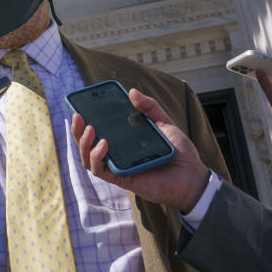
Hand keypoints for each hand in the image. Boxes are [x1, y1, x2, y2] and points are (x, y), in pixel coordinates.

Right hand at [70, 88, 209, 213]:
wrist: (194, 177)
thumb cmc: (180, 153)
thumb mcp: (165, 123)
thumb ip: (149, 107)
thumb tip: (132, 92)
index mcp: (124, 142)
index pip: (98, 132)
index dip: (84, 123)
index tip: (80, 108)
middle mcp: (118, 155)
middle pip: (87, 146)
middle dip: (77, 132)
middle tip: (77, 116)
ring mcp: (119, 168)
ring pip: (88, 159)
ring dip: (84, 144)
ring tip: (89, 128)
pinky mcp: (123, 180)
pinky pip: (102, 171)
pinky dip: (98, 157)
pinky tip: (103, 143)